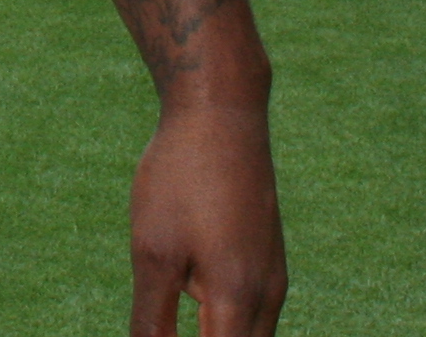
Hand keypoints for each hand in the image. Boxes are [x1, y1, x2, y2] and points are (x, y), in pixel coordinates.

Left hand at [131, 97, 286, 334]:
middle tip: (162, 336)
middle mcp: (266, 297)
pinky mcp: (267, 261)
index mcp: (237, 301)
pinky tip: (197, 319)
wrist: (222, 111)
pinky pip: (251, 318)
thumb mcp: (153, 251)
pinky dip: (226, 330)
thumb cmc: (182, 176)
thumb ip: (152, 319)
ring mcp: (273, 278)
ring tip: (171, 327)